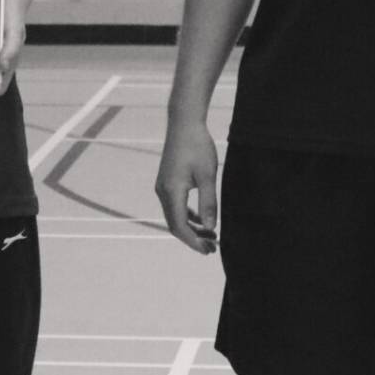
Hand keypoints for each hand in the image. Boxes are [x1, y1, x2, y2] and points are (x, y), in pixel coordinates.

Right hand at [156, 118, 220, 254]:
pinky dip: (187, 217)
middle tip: (212, 248)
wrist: (183, 124)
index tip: (209, 250)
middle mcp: (163, 191)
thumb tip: (210, 228)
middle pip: (174, 224)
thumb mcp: (207, 175)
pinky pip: (175, 206)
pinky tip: (201, 221)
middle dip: (193, 239)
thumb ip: (208, 203)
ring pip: (174, 216)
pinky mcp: (167, 182)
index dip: (194, 241)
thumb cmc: (197, 147)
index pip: (180, 226)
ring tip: (210, 238)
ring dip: (191, 229)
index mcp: (171, 191)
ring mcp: (163, 186)